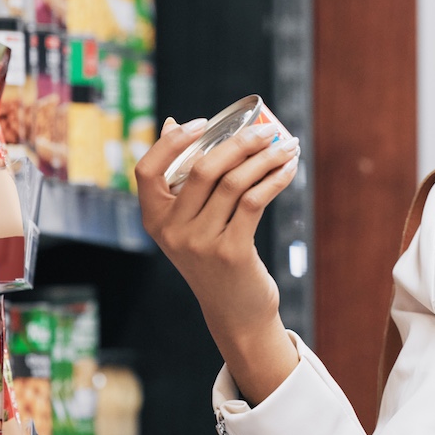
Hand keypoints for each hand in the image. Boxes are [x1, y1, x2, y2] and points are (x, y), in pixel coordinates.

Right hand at [134, 115, 302, 403]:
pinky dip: (275, 180)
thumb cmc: (215, 258)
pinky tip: (288, 170)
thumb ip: (183, 181)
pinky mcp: (232, 252)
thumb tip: (172, 124)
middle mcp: (173, 231)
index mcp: (155, 220)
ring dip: (265, 158)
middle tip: (268, 130)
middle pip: (203, 169)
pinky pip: (254, 201)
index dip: (171, 142)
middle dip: (240, 142)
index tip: (203, 123)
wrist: (235, 312)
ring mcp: (201, 243)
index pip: (146, 171)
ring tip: (287, 147)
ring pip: (234, 182)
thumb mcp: (190, 223)